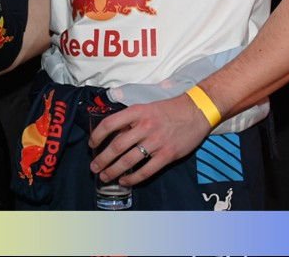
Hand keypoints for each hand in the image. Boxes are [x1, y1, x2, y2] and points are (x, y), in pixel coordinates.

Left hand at [88, 94, 212, 186]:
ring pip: (129, 160)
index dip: (97, 136)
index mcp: (137, 112)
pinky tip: (125, 181)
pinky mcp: (167, 155)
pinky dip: (133, 178)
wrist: (197, 111)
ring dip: (113, 170)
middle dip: (102, 159)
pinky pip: (146, 171)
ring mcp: (156, 142)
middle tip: (94, 168)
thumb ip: (131, 121)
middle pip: (117, 146)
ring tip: (105, 176)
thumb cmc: (169, 110)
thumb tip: (114, 134)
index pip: (110, 124)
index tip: (91, 144)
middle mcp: (145, 126)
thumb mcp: (147, 108)